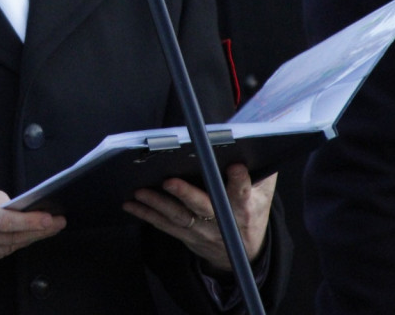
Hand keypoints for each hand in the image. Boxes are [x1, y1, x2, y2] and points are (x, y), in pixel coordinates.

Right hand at [0, 180, 65, 269]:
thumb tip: (14, 207)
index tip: (48, 218)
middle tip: (59, 222)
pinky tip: (29, 236)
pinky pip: (1, 254)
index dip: (27, 221)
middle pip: (10, 237)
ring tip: (50, 227)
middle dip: (38, 230)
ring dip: (31, 238)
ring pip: (9, 247)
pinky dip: (17, 244)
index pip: (1, 221)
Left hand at [122, 164, 275, 270]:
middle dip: (185, 194)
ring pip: (178, 216)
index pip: (242, 192)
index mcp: (244, 206)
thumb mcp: (264, 194)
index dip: (239, 180)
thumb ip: (261, 171)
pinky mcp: (186, 235)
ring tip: (140, 190)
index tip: (235, 166)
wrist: (243, 252)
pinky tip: (131, 204)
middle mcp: (221, 219)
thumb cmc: (251, 212)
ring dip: (157, 203)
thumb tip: (256, 143)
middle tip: (169, 181)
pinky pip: (164, 225)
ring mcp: (202, 229)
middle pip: (203, 206)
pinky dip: (146, 214)